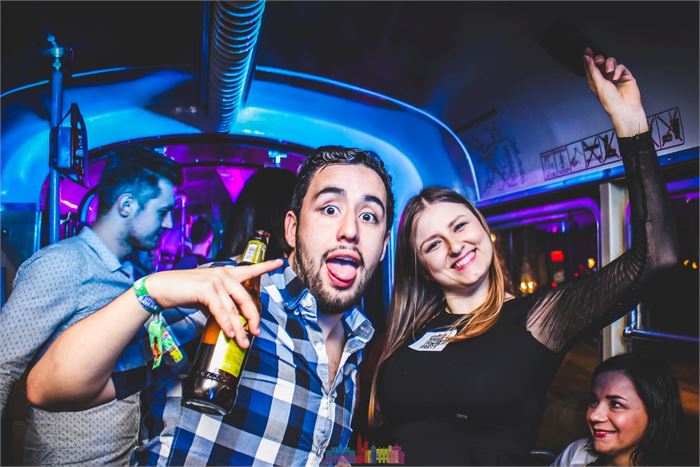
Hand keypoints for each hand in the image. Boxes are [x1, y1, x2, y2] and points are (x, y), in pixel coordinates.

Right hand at [145, 259, 282, 348]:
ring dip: (239, 328)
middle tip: (256, 333)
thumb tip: (232, 323)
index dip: (266, 266)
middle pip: (246, 298)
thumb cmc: (185, 292)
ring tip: (243, 342)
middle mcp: (224, 274)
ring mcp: (216, 280)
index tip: (280, 262)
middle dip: (253, 318)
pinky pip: (221, 310)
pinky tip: (230, 334)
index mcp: (226, 274)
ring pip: (233, 309)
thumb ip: (222, 304)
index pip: (250, 269)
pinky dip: (226, 324)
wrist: (162, 288)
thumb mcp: (208, 297)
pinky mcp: (207, 288)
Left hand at [583, 48, 647, 136]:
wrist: (624, 108)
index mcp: (595, 81)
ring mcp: (615, 77)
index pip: (590, 67)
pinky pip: (621, 67)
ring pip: (611, 63)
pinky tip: (616, 77)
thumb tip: (586, 58)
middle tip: (599, 61)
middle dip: (600, 60)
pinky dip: (618, 70)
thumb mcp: (598, 84)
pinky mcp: (625, 76)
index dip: (588, 58)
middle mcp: (604, 79)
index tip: (587, 50)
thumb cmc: (610, 101)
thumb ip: (593, 69)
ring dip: (610, 65)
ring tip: (609, 72)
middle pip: (601, 62)